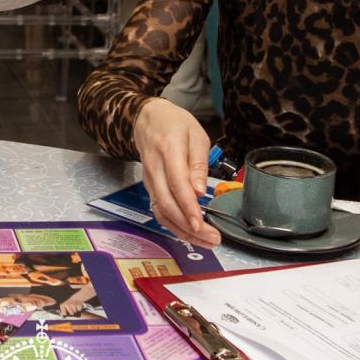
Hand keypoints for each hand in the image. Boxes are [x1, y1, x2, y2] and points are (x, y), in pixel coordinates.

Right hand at [131, 98, 217, 246]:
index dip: (188, 207)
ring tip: (204, 240)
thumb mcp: (196, 135)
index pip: (177, 184)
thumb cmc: (175, 124)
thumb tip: (199, 192)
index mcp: (168, 150)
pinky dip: (173, 225)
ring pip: (161, 211)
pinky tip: (188, 233)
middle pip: (167, 203)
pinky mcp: (150, 186)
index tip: (201, 223)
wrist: (148, 118)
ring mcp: (149, 179)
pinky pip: (159, 209)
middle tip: (210, 238)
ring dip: (181, 230)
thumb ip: (198, 163)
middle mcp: (155, 167)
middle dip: (188, 226)